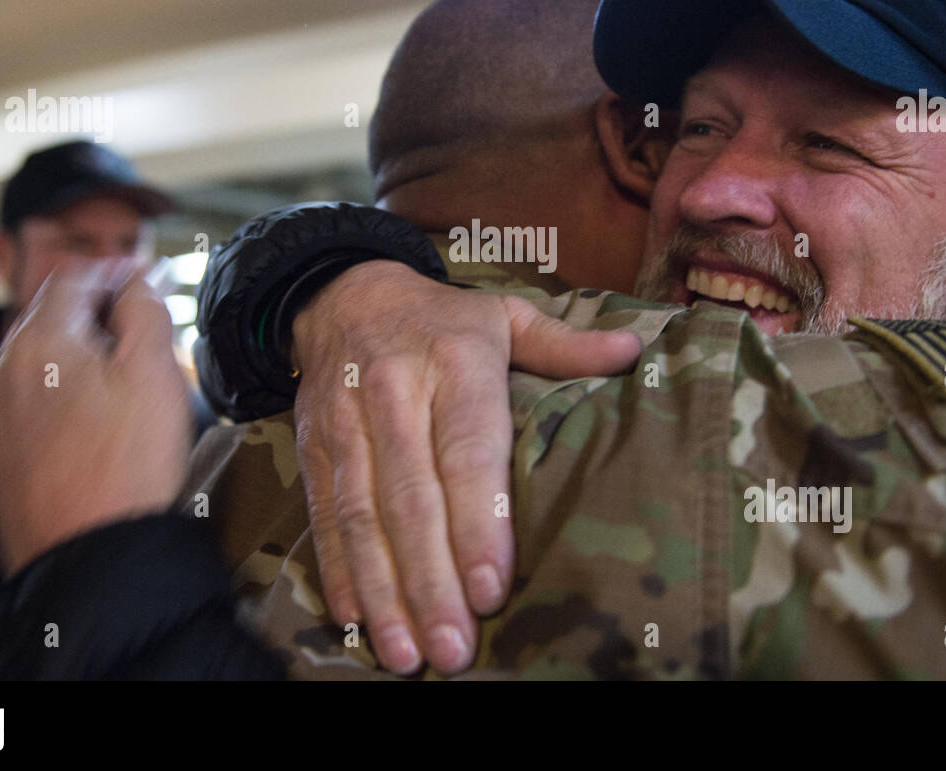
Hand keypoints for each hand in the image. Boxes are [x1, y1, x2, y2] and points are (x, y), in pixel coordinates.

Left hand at [0, 260, 191, 574]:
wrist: (93, 559)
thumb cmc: (131, 467)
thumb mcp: (156, 374)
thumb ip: (145, 311)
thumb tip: (139, 281)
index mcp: (41, 344)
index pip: (73, 279)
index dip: (113, 272)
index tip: (143, 277)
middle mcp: (0, 375)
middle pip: (45, 319)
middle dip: (89, 312)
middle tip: (133, 319)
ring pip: (28, 366)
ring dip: (67, 358)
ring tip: (112, 377)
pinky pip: (18, 410)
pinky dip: (49, 401)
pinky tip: (82, 423)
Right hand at [291, 260, 641, 674]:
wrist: (341, 293)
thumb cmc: (441, 319)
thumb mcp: (503, 314)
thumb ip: (564, 345)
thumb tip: (633, 351)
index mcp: (454, 363)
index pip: (466, 451)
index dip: (478, 522)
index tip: (492, 587)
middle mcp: (394, 395)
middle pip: (411, 500)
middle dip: (432, 580)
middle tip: (455, 648)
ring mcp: (346, 425)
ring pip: (363, 517)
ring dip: (385, 590)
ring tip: (408, 653)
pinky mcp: (312, 448)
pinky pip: (324, 515)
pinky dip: (338, 570)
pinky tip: (356, 619)